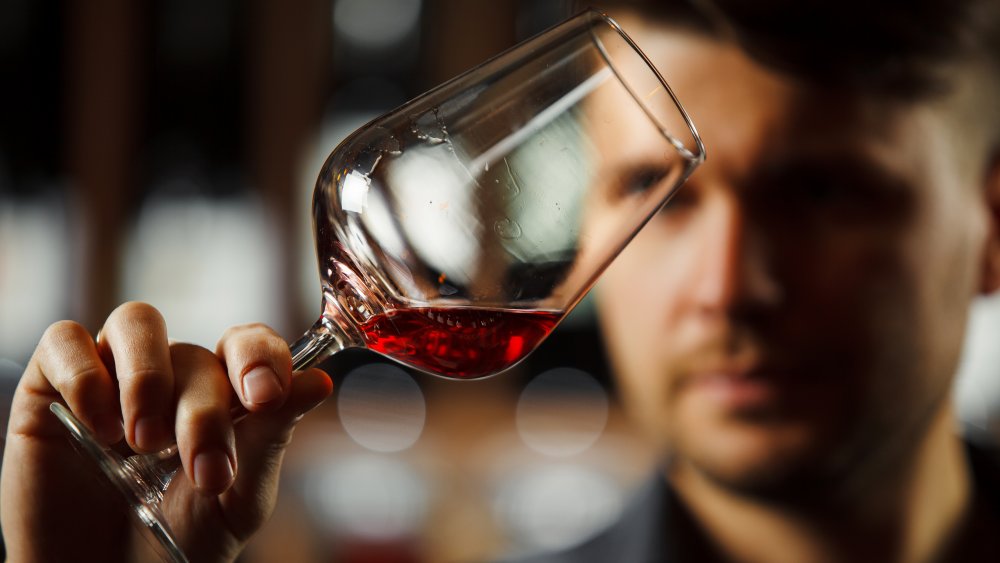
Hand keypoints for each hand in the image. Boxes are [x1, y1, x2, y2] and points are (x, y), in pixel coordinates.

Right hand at [0, 302, 332, 562]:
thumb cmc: (175, 545)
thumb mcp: (236, 500)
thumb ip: (271, 437)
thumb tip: (319, 380)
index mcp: (222, 395)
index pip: (248, 343)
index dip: (261, 355)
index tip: (266, 394)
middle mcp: (170, 376)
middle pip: (195, 352)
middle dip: (204, 413)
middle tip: (204, 473)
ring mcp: (111, 376)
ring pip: (136, 322)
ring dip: (148, 380)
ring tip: (143, 443)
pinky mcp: (50, 387)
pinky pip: (67, 341)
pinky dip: (86, 376)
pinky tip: (96, 429)